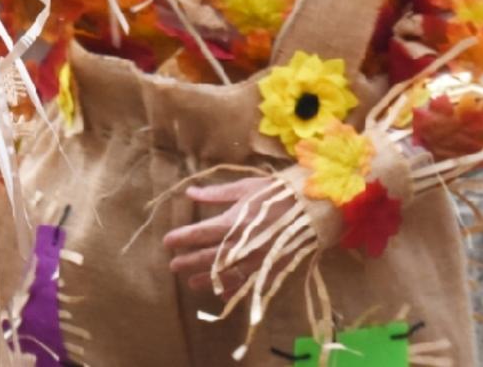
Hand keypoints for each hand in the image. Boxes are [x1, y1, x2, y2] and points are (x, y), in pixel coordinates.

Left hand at [163, 175, 282, 294]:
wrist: (316, 206)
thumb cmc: (279, 192)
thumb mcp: (246, 187)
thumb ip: (216, 194)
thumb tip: (189, 192)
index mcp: (234, 221)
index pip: (201, 233)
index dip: (182, 238)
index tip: (167, 242)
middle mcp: (244, 243)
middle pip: (211, 256)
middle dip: (190, 262)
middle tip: (173, 266)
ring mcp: (260, 258)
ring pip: (229, 274)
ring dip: (209, 280)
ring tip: (192, 284)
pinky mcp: (275, 267)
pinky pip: (253, 283)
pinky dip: (237, 290)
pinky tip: (224, 295)